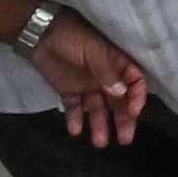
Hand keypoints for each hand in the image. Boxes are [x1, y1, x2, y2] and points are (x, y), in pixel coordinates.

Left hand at [31, 9, 150, 141]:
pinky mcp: (69, 90)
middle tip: (124, 139)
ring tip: (99, 142)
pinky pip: (75, 107)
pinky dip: (75, 119)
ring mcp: (88, 84)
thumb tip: (121, 93)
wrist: (41, 34)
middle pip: (118, 101)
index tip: (133, 113)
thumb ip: (106, 72)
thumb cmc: (73, 36)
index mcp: (118, 62)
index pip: (135, 82)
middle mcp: (106, 76)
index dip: (137, 97)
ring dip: (99, 124)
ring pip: (97, 108)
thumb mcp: (93, 51)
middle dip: (122, 119)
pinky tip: (74, 130)